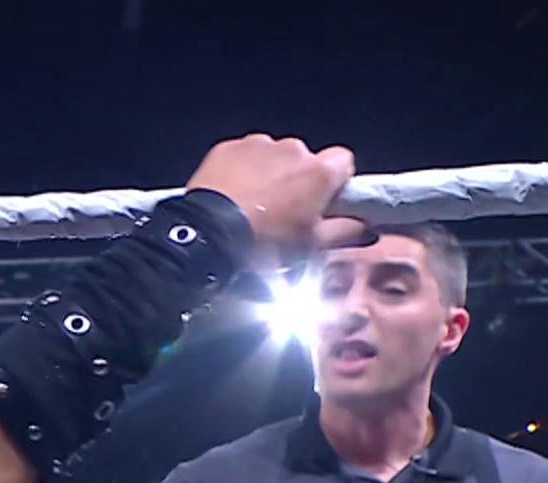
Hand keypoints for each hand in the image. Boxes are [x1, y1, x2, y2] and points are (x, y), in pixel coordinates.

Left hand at [185, 134, 369, 256]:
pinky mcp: (228, 148)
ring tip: (250, 204)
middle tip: (280, 210)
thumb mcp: (309, 246)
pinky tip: (229, 194)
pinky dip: (240, 170)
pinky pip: (242, 155)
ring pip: (272, 156)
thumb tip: (366, 228)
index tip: (322, 200)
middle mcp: (292, 149)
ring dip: (267, 173)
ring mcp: (258, 145)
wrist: (206, 237)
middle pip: (304, 159)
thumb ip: (343, 232)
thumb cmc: (263, 244)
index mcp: (319, 172)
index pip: (343, 162)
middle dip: (296, 179)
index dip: (334, 180)